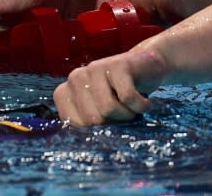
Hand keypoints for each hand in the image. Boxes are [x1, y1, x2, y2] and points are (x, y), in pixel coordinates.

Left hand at [53, 47, 168, 125]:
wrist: (146, 67)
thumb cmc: (119, 97)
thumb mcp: (100, 114)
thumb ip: (89, 126)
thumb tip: (91, 148)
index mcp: (64, 92)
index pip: (73, 125)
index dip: (96, 131)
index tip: (107, 121)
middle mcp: (75, 78)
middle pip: (92, 119)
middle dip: (114, 123)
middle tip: (123, 112)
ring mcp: (94, 68)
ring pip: (109, 109)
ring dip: (128, 115)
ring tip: (132, 106)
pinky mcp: (117, 64)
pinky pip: (128, 97)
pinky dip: (141, 106)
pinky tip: (144, 101)